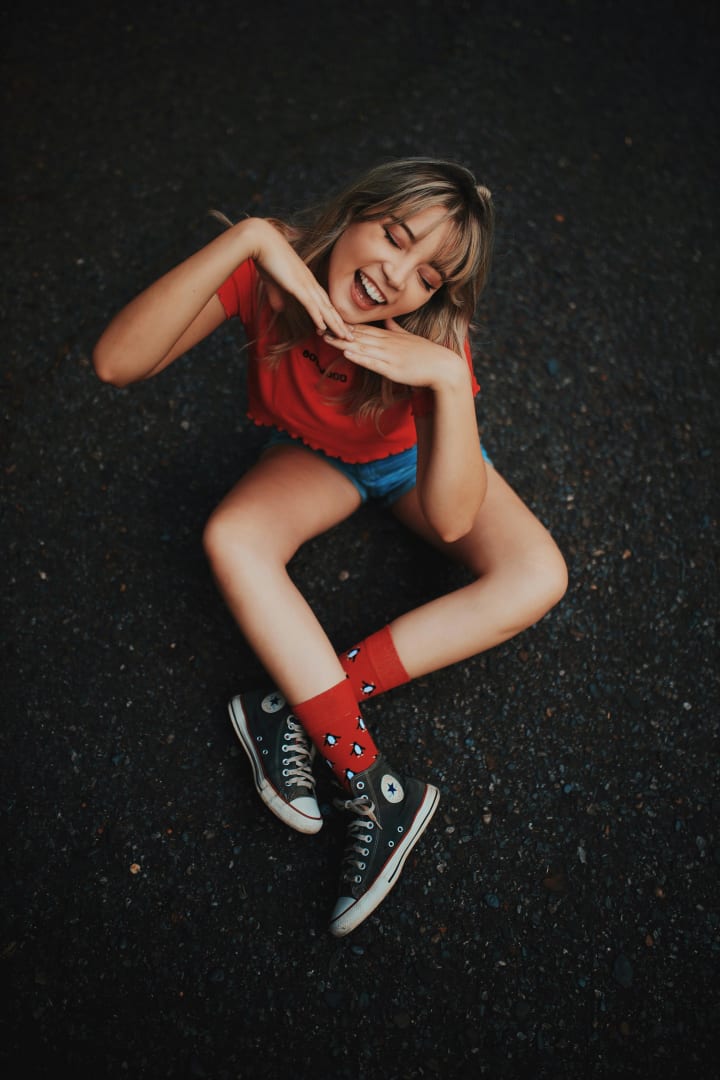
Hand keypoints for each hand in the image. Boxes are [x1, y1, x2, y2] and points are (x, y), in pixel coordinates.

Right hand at [249, 219, 352, 339]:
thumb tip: (281, 309)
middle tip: (350, 336)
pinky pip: (311, 304)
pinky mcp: (297, 285)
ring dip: (335, 324)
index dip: (332, 315)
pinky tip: (324, 328)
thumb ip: (278, 296)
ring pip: (324, 308)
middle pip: (329, 306)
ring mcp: (305, 283)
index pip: (323, 301)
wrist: (261, 240)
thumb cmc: (266, 257)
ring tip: (345, 337)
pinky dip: (318, 317)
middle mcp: (309, 281)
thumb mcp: (273, 282)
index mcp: (306, 279)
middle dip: (340, 323)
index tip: (339, 327)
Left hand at [325, 318, 464, 389]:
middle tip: (319, 326)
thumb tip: (386, 319)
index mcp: (390, 336)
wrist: (444, 367)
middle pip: (358, 336)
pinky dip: (360, 357)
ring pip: (362, 347)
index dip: (345, 324)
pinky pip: (373, 362)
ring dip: (343, 343)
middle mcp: (387, 343)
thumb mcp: (409, 338)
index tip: (330, 320)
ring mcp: (389, 356)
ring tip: (326, 338)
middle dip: (338, 332)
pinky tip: (348, 353)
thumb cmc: (428, 354)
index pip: (364, 328)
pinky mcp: (392, 369)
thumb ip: (396, 329)